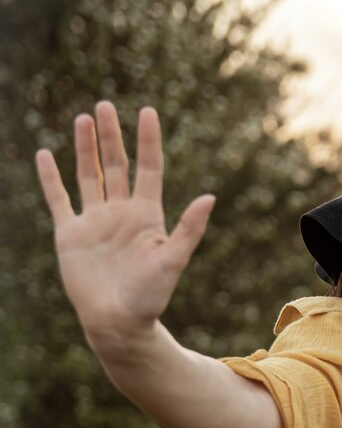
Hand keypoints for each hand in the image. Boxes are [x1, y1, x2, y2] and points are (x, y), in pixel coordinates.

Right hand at [34, 102, 214, 349]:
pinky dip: (51, 177)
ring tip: (83, 118)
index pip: (148, 168)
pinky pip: (59, 199)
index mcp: (147, 215)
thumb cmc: (150, 296)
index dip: (147, 140)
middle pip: (116, 165)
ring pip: (89, 175)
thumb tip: (210, 197)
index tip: (147, 111)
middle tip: (104, 105)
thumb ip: (189, 228)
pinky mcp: (70, 234)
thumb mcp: (173, 260)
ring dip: (85, 147)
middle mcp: (121, 213)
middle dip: (111, 135)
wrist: (118, 322)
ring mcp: (94, 221)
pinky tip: (45, 154)